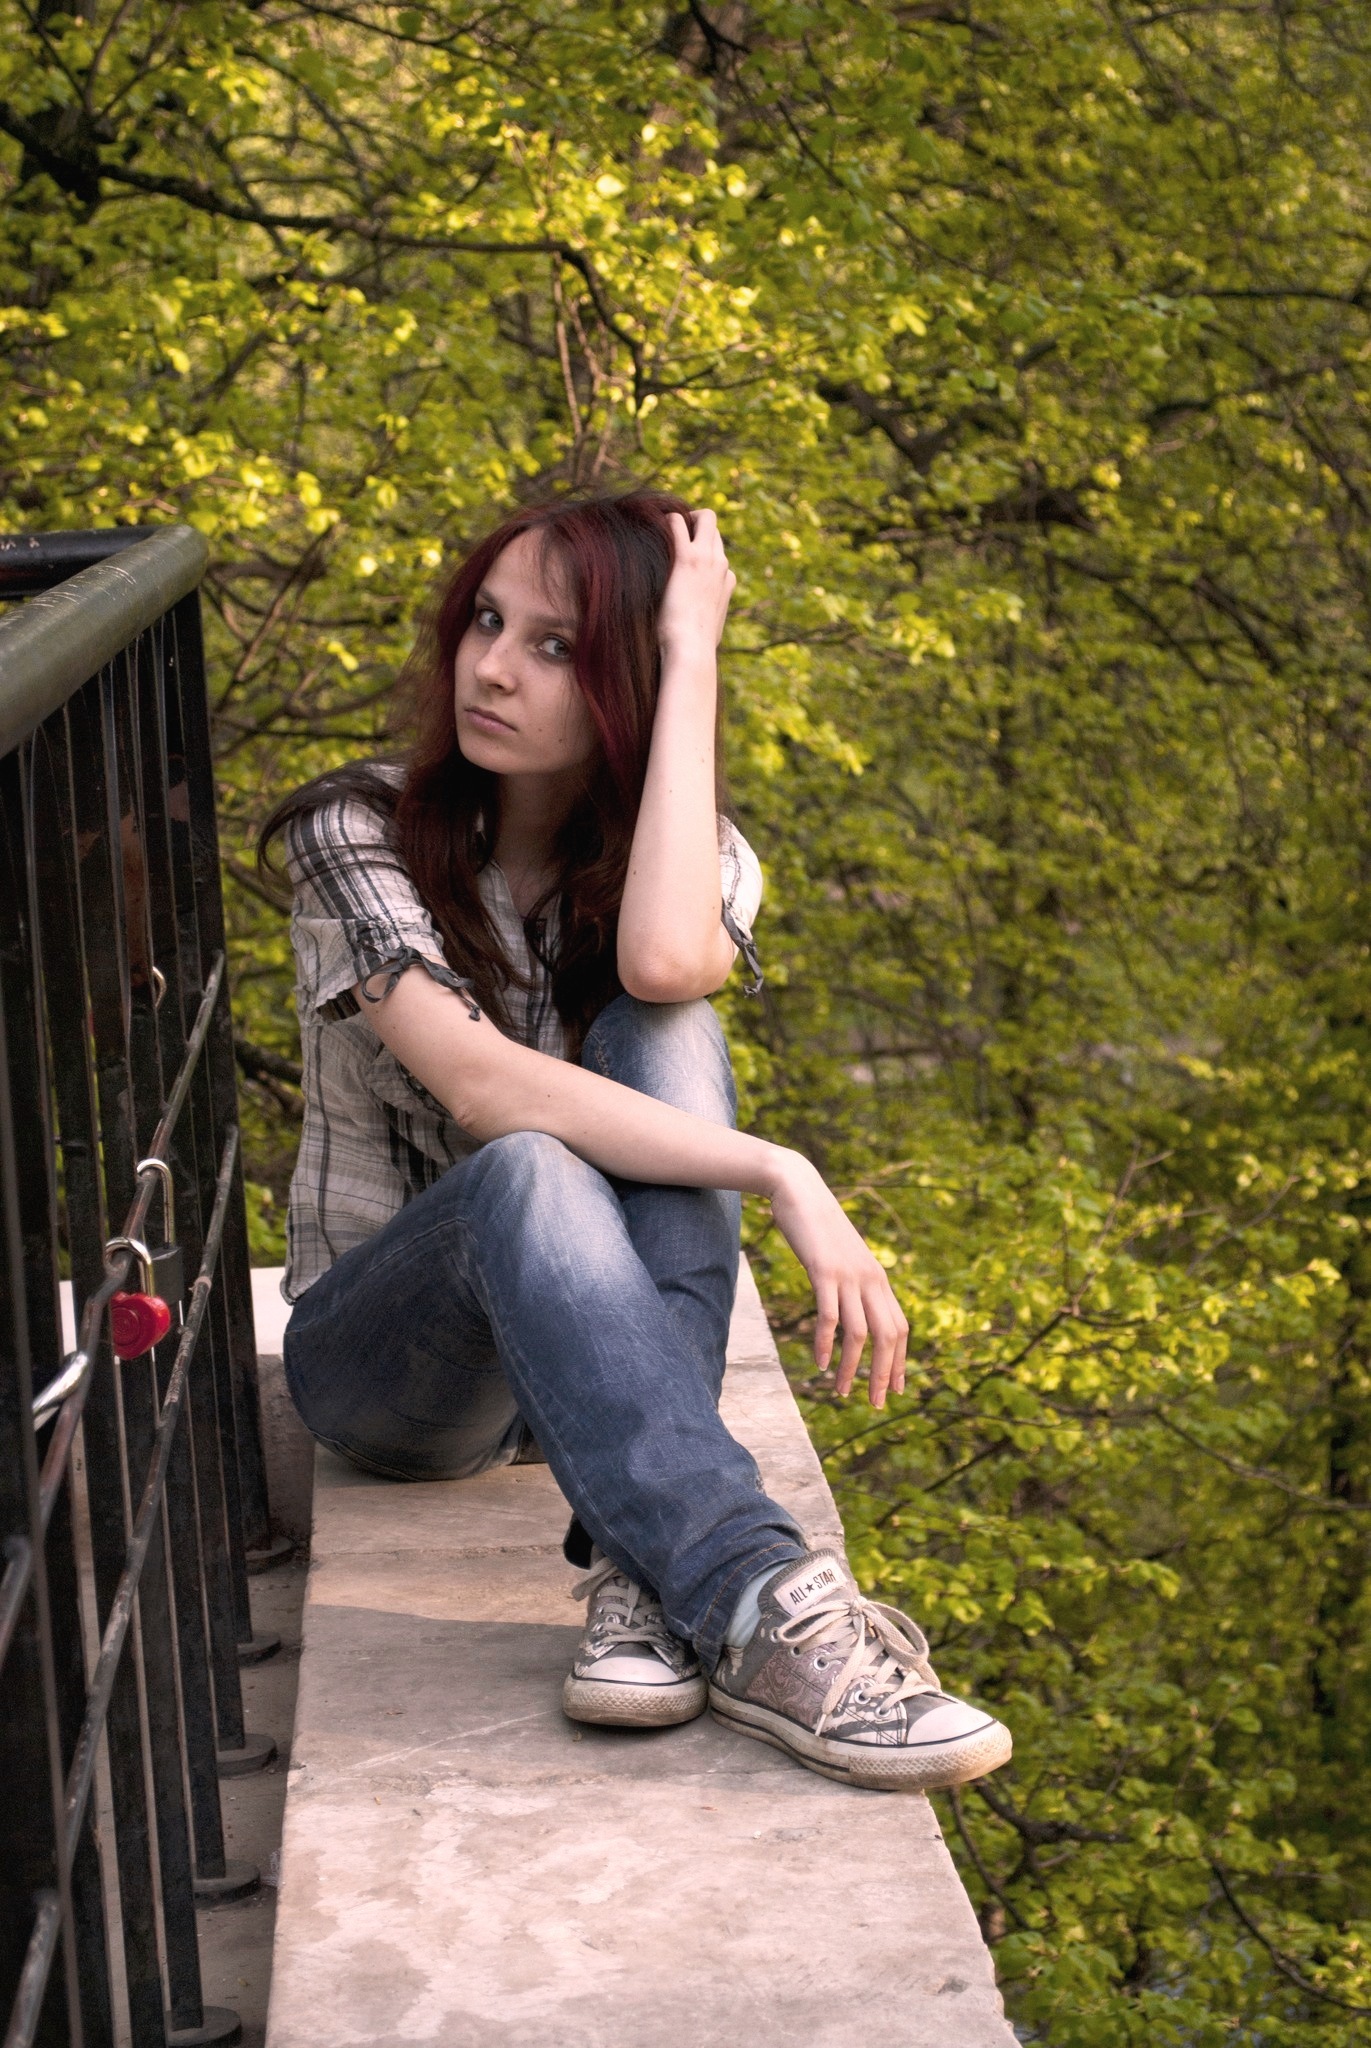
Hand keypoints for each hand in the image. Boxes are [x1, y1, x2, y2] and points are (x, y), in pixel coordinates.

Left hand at [658, 508, 736, 658]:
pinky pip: (677, 522)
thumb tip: (698, 634)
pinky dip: (665, 521)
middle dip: (696, 524)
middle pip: (715, 528)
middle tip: (671, 534)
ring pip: (705, 517)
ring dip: (683, 519)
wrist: (691, 650)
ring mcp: (706, 559)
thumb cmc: (694, 649)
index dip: (700, 551)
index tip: (680, 557)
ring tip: (660, 531)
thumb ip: (704, 623)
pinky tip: (648, 532)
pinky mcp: (687, 558)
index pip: (718, 553)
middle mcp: (721, 565)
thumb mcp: (707, 632)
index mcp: (727, 581)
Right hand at [766, 1152, 909, 1406]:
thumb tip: (855, 1307)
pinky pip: (829, 1316)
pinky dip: (825, 1343)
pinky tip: (819, 1364)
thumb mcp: (842, 1257)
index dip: (901, 1361)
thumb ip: (852, 1281)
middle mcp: (870, 1279)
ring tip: (843, 1393)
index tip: (897, 1389)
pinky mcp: (824, 1271)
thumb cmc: (818, 1225)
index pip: (900, 1328)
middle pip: (888, 1337)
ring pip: (860, 1334)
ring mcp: (848, 1275)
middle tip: (876, 1403)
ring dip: (852, 1368)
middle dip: (884, 1374)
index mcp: (878, 1278)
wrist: (798, 1188)